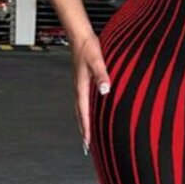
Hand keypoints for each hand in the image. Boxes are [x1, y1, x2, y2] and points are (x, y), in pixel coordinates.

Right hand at [71, 32, 110, 153]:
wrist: (80, 37)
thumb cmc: (88, 47)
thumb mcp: (97, 61)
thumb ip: (102, 75)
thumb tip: (105, 90)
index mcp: (81, 87)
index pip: (84, 112)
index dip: (86, 128)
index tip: (87, 142)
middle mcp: (79, 89)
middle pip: (80, 115)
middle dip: (83, 130)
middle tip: (86, 146)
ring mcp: (79, 86)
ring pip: (81, 109)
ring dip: (84, 122)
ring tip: (87, 134)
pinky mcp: (82, 82)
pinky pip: (83, 102)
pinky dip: (85, 112)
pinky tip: (90, 114)